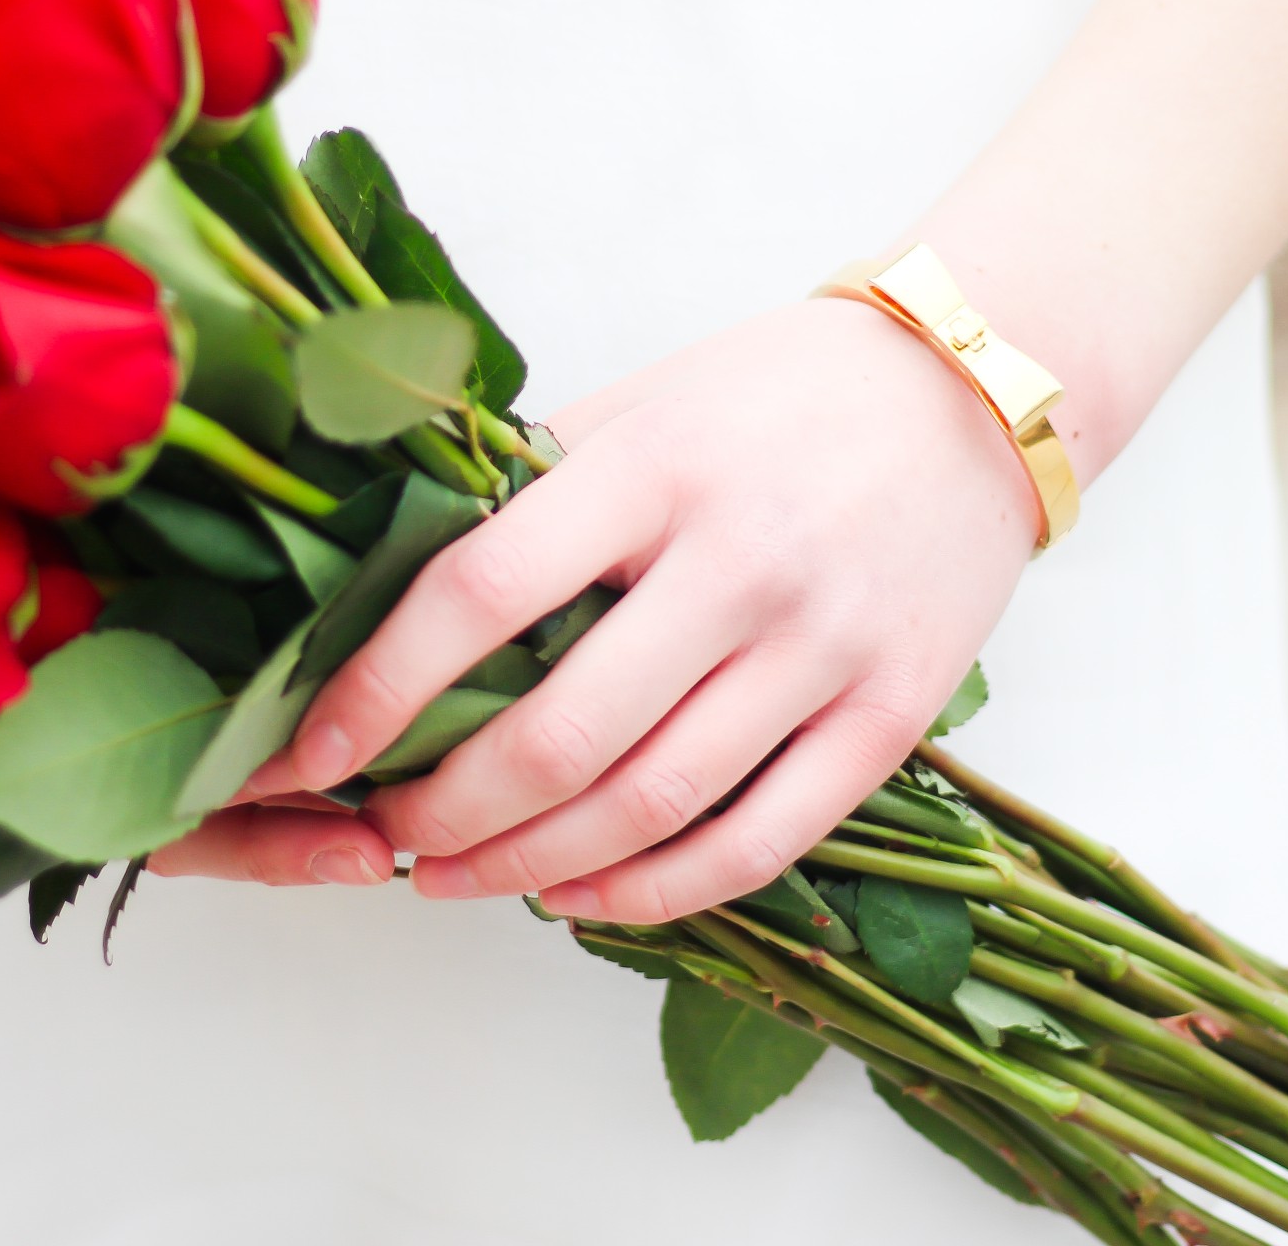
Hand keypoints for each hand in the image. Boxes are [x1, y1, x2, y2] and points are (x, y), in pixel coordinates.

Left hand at [296, 295, 1035, 920]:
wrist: (975, 390)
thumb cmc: (784, 393)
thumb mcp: (648, 400)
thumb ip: (536, 487)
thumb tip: (393, 583)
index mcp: (655, 468)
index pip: (482, 594)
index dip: (378, 688)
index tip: (312, 748)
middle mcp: (740, 562)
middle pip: (560, 735)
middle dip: (444, 811)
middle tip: (387, 831)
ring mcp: (823, 647)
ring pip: (650, 807)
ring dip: (529, 866)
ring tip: (459, 875)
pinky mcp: (891, 715)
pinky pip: (759, 844)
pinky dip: (655, 894)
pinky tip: (583, 897)